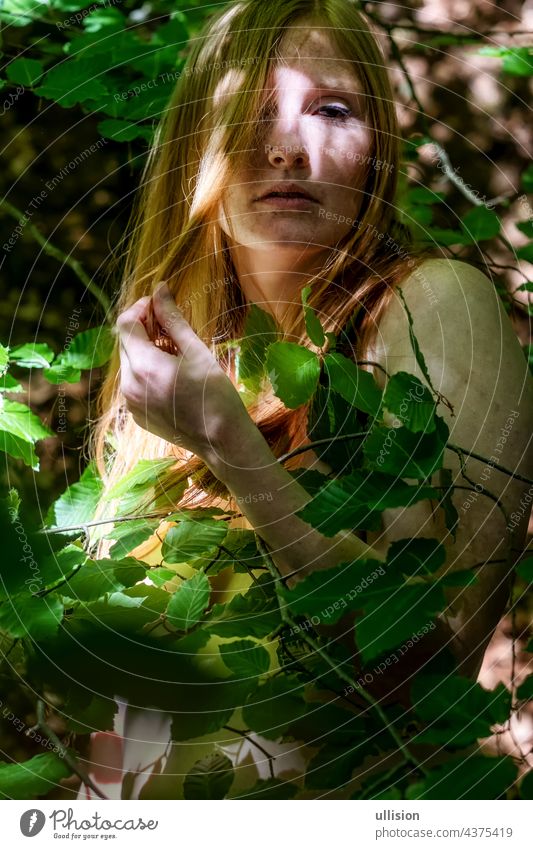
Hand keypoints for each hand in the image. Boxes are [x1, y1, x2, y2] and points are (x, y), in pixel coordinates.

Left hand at [115, 282, 251, 468]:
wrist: (221, 441)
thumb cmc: (216, 394)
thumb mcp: (196, 352)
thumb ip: (173, 320)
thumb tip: (160, 289)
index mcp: (144, 366)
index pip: (125, 324)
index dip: (140, 308)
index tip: (160, 304)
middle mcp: (129, 385)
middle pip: (125, 342)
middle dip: (143, 328)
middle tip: (169, 326)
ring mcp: (131, 402)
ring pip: (129, 363)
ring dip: (145, 349)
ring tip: (173, 351)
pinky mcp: (137, 415)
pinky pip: (134, 383)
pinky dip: (146, 371)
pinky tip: (171, 374)